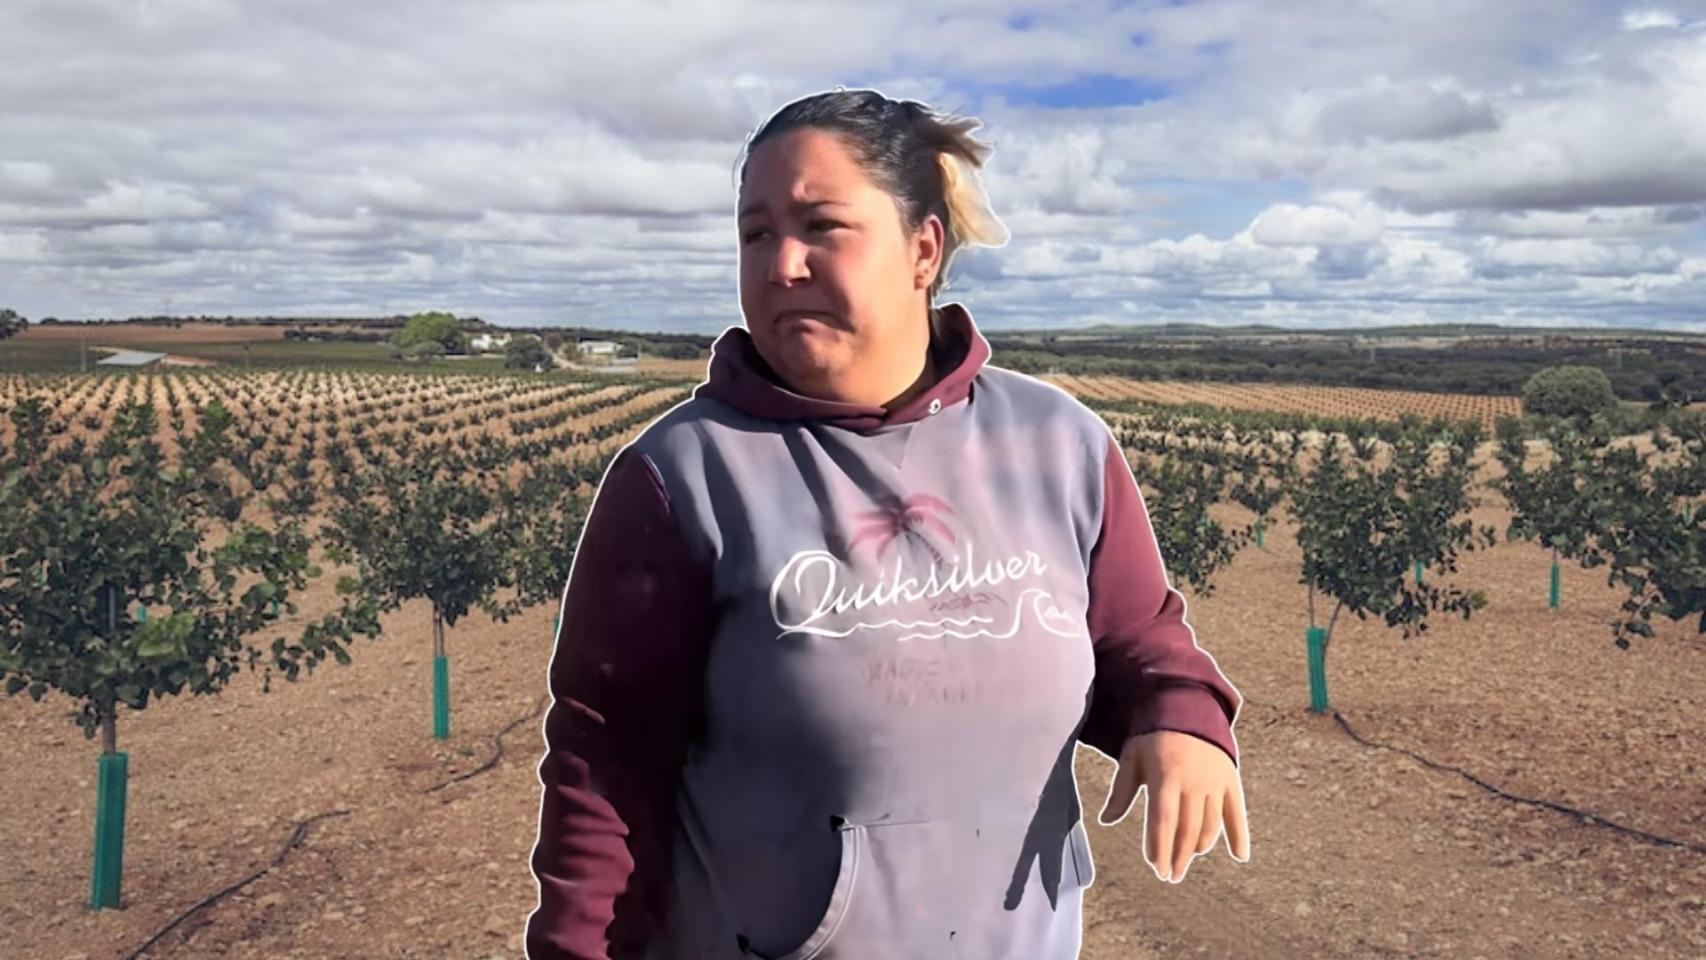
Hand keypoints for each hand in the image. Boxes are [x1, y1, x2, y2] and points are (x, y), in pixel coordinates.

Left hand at [1096, 730, 1249, 882]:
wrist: (1187, 707)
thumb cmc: (1153, 737)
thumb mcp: (1132, 758)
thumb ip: (1121, 791)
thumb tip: (1106, 821)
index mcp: (1165, 776)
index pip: (1162, 821)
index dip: (1160, 847)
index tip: (1156, 868)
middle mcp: (1193, 781)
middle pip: (1186, 829)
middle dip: (1177, 856)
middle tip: (1170, 876)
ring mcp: (1215, 781)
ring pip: (1209, 825)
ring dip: (1198, 847)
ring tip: (1186, 859)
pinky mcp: (1231, 779)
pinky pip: (1237, 813)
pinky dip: (1240, 836)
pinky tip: (1240, 857)